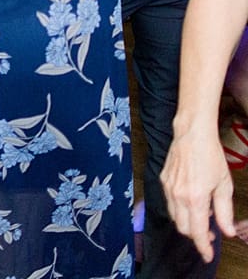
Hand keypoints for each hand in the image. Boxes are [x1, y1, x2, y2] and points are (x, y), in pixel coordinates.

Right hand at [162, 122, 237, 261]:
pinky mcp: (162, 181)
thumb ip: (225, 211)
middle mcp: (178, 196)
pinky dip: (180, 209)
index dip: (203, 247)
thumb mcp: (224, 185)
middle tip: (210, 235)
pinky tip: (192, 202)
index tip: (208, 256)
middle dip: (196, 236)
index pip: (198, 232)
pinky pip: (170, 203)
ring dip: (187, 223)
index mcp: (195, 199)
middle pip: (183, 228)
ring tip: (203, 216)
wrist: (191, 135)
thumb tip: (227, 231)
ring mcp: (168, 189)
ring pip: (174, 217)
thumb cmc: (210, 157)